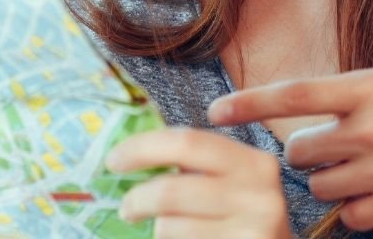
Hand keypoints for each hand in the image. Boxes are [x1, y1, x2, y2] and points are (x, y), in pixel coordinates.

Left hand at [105, 127, 292, 238]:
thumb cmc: (246, 220)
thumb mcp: (236, 184)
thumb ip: (200, 165)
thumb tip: (132, 152)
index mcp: (256, 164)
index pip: (188, 143)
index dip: (143, 148)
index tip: (113, 159)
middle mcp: (259, 195)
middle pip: (172, 190)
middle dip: (138, 198)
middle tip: (126, 207)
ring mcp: (251, 231)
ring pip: (170, 226)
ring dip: (157, 229)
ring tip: (162, 230)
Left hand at [208, 61, 372, 230]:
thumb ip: (366, 90)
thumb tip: (326, 104)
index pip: (295, 95)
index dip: (248, 104)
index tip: (214, 112)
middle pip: (301, 152)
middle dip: (310, 154)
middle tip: (337, 148)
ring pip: (322, 187)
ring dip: (333, 181)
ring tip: (368, 168)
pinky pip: (352, 216)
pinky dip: (360, 209)